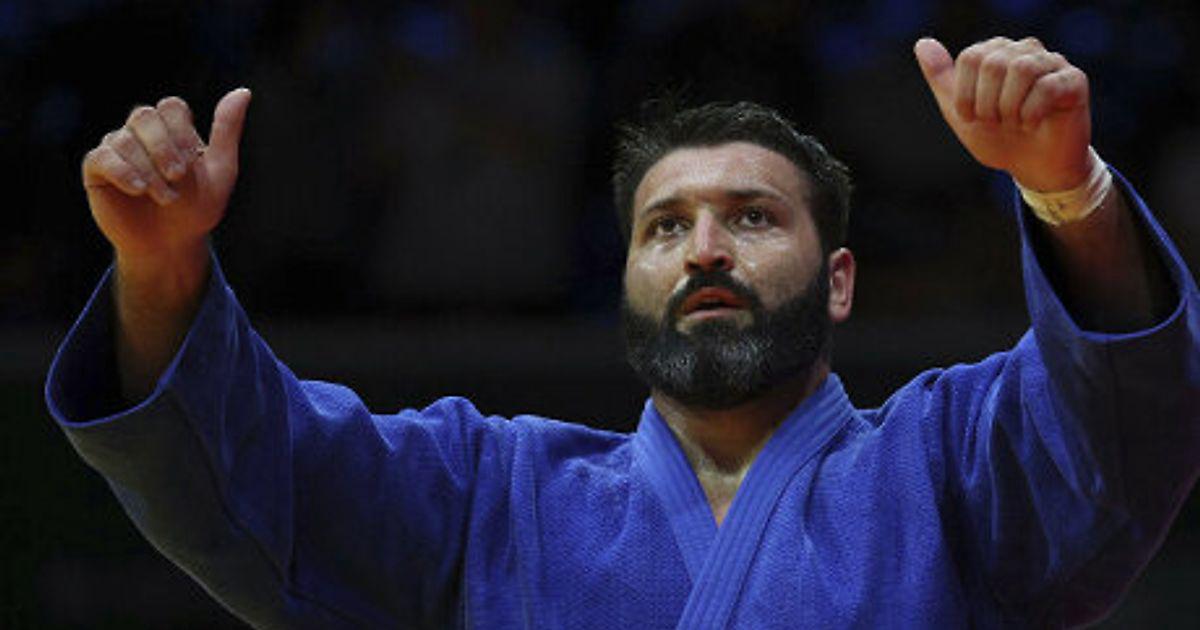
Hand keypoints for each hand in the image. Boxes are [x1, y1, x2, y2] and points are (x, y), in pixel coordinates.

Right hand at [82, 88, 251, 266]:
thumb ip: (227, 130)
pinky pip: (101, 156)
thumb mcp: (221, 170)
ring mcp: (118, 148)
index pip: (171, 107)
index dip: (180, 131)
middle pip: (144, 115)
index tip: (191, 163)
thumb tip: (243, 92)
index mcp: (173, 129)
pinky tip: (137, 190)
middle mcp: (142, 133)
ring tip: (165, 197)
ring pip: (124, 139)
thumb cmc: (198, 208)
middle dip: (163, 147)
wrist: (172, 244)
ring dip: (148, 170)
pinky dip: (122, 171)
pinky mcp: (98, 169)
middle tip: (177, 177)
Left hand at [914, 37, 1090, 191]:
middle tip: (996, 122)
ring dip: (1009, 107)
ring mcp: (1051, 63)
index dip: (965, 94)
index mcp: (995, 53)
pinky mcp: (1074, 80)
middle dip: (986, 104)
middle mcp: (1024, 50)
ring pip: (1021, 69)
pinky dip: (1032, 113)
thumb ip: (941, 77)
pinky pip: (1047, 87)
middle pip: (993, 62)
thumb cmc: (997, 137)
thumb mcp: (959, 112)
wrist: (1032, 167)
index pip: (971, 57)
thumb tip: (922, 43)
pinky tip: (1032, 124)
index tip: (971, 117)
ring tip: (1014, 123)